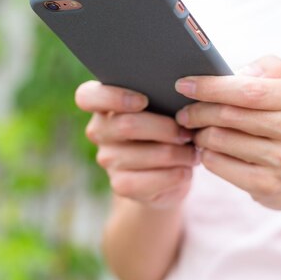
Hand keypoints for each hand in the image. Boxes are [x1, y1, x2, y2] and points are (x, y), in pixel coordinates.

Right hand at [75, 80, 198, 209]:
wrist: (167, 171)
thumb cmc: (167, 126)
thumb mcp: (163, 107)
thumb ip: (162, 95)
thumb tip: (183, 94)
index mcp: (102, 104)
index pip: (87, 96)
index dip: (113, 97)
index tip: (143, 100)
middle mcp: (99, 130)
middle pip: (126, 125)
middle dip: (165, 128)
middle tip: (187, 131)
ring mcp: (107, 159)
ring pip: (144, 154)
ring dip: (176, 153)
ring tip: (193, 151)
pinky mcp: (120, 185)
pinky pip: (151, 180)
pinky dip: (175, 174)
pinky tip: (185, 170)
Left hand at [174, 55, 280, 212]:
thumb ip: (265, 70)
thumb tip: (231, 73)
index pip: (247, 89)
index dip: (211, 86)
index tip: (183, 84)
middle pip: (228, 114)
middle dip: (197, 111)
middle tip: (183, 113)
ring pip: (218, 139)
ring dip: (200, 134)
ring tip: (198, 131)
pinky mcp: (268, 185)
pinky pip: (218, 164)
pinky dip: (206, 155)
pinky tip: (208, 151)